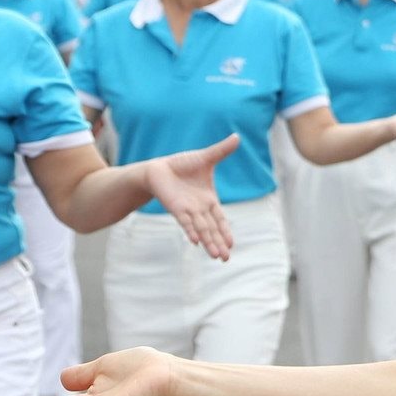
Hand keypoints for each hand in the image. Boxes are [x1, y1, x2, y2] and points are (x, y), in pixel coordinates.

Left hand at [145, 134, 238, 259]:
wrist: (158, 168)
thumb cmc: (182, 166)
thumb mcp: (205, 158)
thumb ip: (221, 150)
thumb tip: (237, 137)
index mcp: (209, 201)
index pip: (220, 219)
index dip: (226, 231)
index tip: (232, 244)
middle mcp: (200, 209)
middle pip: (212, 229)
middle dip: (219, 244)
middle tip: (225, 258)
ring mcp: (188, 210)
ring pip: (201, 229)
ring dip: (208, 242)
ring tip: (216, 256)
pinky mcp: (176, 208)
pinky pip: (186, 222)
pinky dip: (192, 231)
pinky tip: (196, 242)